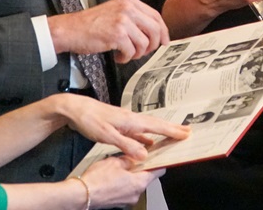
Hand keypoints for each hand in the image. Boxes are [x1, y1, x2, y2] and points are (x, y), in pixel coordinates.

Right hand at [49, 0, 169, 62]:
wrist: (70, 30)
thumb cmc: (91, 25)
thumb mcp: (115, 12)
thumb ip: (134, 18)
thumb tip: (154, 34)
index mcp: (129, 1)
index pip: (155, 16)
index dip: (163, 31)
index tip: (164, 42)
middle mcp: (128, 8)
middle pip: (155, 30)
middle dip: (153, 45)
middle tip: (144, 52)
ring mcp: (123, 21)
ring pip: (145, 43)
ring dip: (137, 54)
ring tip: (126, 54)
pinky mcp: (117, 35)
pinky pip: (132, 51)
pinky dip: (126, 58)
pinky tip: (118, 57)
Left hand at [57, 94, 189, 159]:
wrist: (75, 108)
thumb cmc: (89, 119)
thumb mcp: (106, 135)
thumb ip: (126, 144)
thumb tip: (145, 155)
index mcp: (130, 121)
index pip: (156, 126)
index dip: (171, 130)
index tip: (186, 133)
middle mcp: (131, 119)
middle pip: (156, 124)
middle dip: (172, 128)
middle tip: (188, 132)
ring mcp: (125, 121)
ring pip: (148, 127)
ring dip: (161, 131)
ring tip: (173, 135)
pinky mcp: (119, 124)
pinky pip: (139, 131)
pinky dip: (147, 136)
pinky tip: (149, 142)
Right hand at [80, 156, 164, 208]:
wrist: (82, 195)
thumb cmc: (97, 180)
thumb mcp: (115, 161)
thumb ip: (129, 158)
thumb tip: (134, 156)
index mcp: (139, 183)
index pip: (159, 172)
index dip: (159, 162)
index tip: (158, 156)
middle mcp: (136, 194)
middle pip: (145, 179)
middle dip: (140, 168)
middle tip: (132, 159)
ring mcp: (127, 200)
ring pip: (134, 185)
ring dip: (129, 176)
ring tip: (117, 168)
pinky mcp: (118, 203)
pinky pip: (125, 191)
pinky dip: (121, 184)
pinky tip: (111, 177)